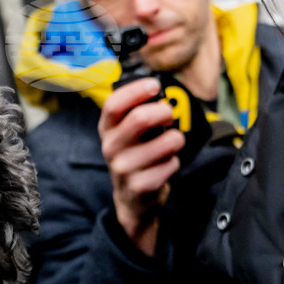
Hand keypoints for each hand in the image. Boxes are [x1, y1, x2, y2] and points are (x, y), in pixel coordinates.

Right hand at [98, 77, 185, 254]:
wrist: (133, 197)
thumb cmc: (136, 154)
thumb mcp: (129, 132)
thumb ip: (138, 112)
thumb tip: (159, 93)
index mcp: (107, 129)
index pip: (113, 104)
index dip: (136, 90)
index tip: (155, 85)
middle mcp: (111, 147)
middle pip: (141, 118)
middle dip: (164, 112)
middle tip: (169, 117)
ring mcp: (124, 168)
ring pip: (167, 141)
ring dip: (176, 139)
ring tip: (170, 144)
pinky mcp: (140, 186)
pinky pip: (172, 163)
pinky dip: (175, 161)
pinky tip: (164, 166)